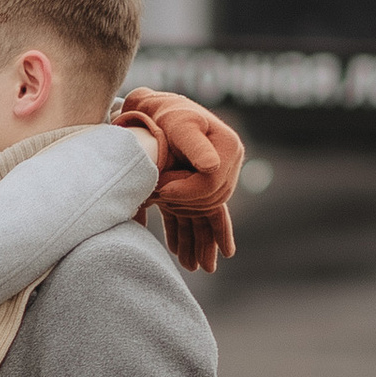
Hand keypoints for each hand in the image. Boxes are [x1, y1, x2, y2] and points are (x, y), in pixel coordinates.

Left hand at [117, 88, 244, 272]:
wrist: (148, 108)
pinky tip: (184, 255)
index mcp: (227, 148)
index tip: (161, 192)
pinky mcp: (192, 186)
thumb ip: (192, 144)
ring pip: (204, 216)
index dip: (186, 192)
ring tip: (195, 268)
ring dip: (198, 243)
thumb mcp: (178, 124)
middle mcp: (224, 164)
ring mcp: (209, 177)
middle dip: (196, 226)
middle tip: (190, 254)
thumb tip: (212, 167)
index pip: (212, 183)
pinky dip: (189, 234)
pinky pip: (195, 215)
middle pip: (210, 204)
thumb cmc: (162, 112)